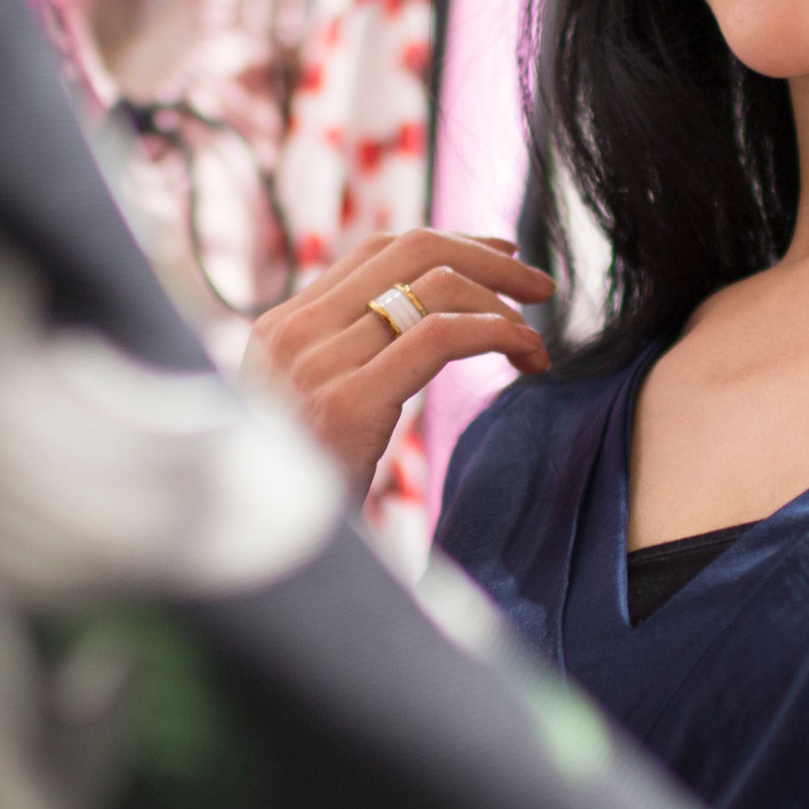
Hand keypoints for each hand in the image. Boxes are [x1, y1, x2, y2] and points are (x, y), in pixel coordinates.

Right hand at [242, 229, 554, 485]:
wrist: (271, 563)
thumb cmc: (302, 501)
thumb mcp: (308, 415)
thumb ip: (343, 363)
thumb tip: (416, 325)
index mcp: (281, 330)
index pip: (378, 251)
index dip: (452, 245)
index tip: (501, 259)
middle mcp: (294, 334)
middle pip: (411, 249)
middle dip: (488, 257)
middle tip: (537, 285)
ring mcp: (316, 365)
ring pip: (434, 287)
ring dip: (502, 303)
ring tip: (533, 342)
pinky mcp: (348, 403)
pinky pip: (441, 336)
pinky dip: (496, 332)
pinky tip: (524, 354)